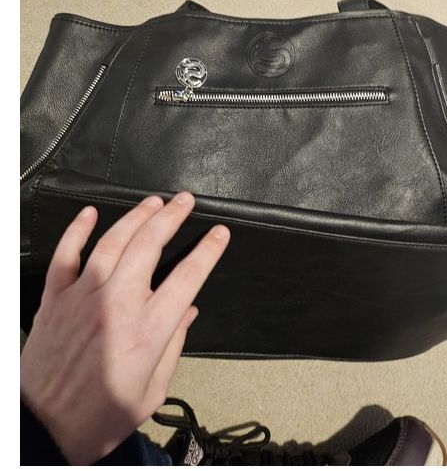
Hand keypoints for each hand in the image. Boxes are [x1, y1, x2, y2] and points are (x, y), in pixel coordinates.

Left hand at [20, 191, 229, 464]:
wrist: (43, 430)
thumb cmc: (98, 417)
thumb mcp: (151, 392)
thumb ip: (173, 346)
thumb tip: (187, 312)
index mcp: (147, 332)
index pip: (187, 277)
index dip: (208, 250)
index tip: (219, 233)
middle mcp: (116, 306)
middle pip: (149, 245)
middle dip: (172, 216)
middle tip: (185, 201)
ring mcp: (82, 297)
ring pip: (112, 242)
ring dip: (136, 216)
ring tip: (153, 202)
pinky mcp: (55, 299)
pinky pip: (65, 255)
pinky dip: (76, 230)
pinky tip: (90, 213)